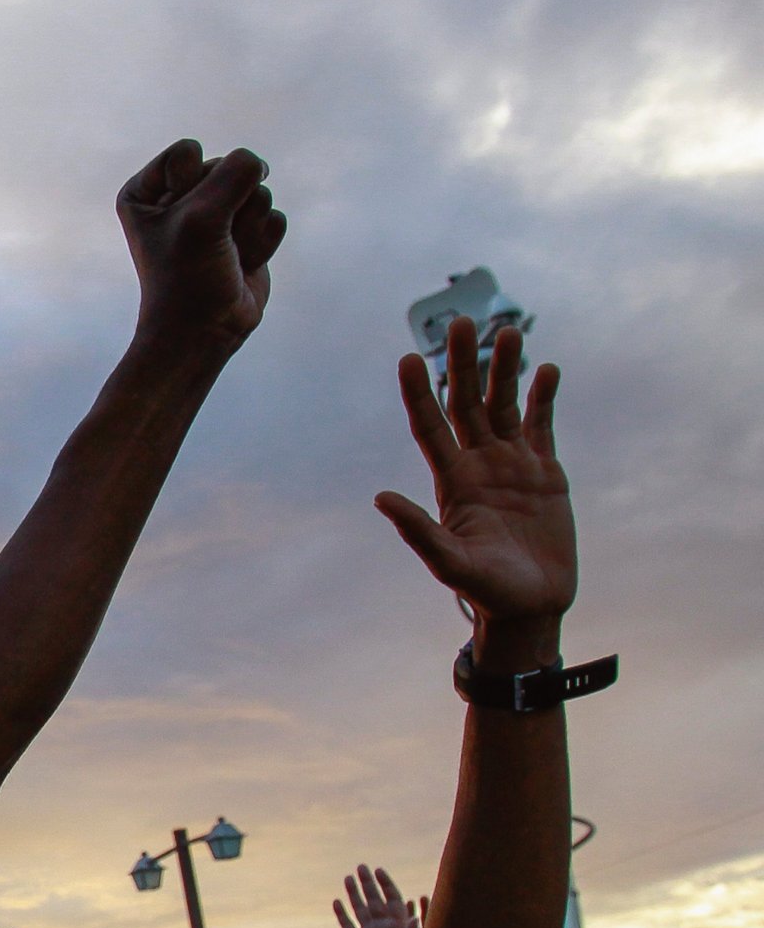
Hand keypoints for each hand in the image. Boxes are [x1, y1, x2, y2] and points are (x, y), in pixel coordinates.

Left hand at [116, 139, 284, 348]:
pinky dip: (263, 242)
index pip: (189, 153)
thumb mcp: (201, 217)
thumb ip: (234, 173)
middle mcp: (180, 197)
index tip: (178, 225)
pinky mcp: (247, 231)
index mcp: (146, 189)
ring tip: (225, 255)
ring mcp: (217, 213)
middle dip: (227, 209)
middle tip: (207, 246)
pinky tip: (243, 264)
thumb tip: (260, 164)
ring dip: (247, 228)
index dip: (192, 188)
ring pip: (257, 191)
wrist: (204, 333)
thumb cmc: (187, 278)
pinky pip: (273, 216)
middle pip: (227, 168)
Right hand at [333, 865, 422, 927]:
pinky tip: (336, 902)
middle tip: (361, 866)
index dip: (386, 884)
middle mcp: (383, 927)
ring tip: (347, 877)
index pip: (392, 899)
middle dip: (368, 883)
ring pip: (360, 909)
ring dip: (354, 894)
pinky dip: (342, 915)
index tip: (379, 870)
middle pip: (374, 900)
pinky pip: (348, 926)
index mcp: (399, 925)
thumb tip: (413, 919)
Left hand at [377, 315, 574, 658]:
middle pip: (468, 404)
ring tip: (507, 332)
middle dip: (464, 364)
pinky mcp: (546, 473)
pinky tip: (547, 370)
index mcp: (452, 481)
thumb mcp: (449, 561)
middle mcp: (479, 465)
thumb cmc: (485, 590)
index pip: (431, 427)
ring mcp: (513, 466)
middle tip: (461, 322)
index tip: (408, 359)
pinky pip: (542, 426)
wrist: (529, 606)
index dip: (419, 394)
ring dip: (506, 370)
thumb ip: (418, 530)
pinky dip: (544, 398)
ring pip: (506, 406)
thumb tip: (380, 497)